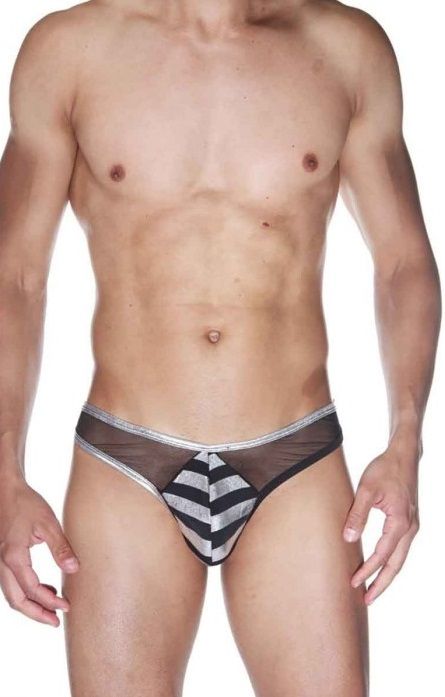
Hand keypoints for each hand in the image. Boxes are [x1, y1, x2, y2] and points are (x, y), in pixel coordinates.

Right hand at [0, 477, 78, 626]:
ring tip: (52, 607)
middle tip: (55, 621)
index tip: (67, 606)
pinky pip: (10, 582)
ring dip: (30, 604)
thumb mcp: (48, 524)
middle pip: (15, 600)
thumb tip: (74, 569)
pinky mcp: (2, 556)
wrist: (6, 489)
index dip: (50, 602)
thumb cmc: (26, 503)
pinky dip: (24, 591)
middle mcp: (2, 562)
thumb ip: (61, 548)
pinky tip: (43, 587)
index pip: (32, 590)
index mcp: (13, 556)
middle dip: (36, 613)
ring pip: (10, 593)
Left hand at [343, 445, 419, 603]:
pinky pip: (401, 549)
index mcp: (400, 521)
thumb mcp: (367, 490)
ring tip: (371, 589)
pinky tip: (379, 566)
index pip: (382, 554)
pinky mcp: (409, 521)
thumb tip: (347, 539)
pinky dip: (390, 562)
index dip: (367, 570)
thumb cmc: (384, 469)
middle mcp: (410, 527)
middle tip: (366, 600)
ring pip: (400, 558)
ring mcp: (412, 525)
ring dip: (386, 575)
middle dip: (381, 584)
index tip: (353, 583)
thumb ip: (357, 515)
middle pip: (396, 565)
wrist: (404, 455)